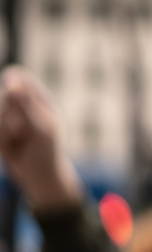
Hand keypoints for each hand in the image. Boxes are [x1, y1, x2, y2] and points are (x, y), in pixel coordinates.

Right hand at [0, 67, 82, 213]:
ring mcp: (5, 117)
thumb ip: (26, 106)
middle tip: (22, 130)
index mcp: (36, 97)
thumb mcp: (41, 127)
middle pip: (1, 96)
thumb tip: (14, 84)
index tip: (13, 92)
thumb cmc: (47, 150)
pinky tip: (8, 146)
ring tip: (18, 140)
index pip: (18, 76)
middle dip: (7, 114)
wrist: (37, 175)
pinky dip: (0, 139)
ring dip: (4, 130)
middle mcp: (18, 104)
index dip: (11, 81)